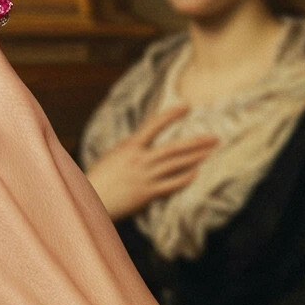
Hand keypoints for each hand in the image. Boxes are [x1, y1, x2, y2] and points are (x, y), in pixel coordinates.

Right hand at [86, 105, 217, 220]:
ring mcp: (145, 176)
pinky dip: (186, 178)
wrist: (90, 198)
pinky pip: (172, 184)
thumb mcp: (113, 155)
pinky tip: (197, 173)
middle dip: (196, 142)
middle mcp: (140, 159)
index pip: (154, 125)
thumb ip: (131, 149)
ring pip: (177, 165)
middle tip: (214, 137)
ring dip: (196, 158)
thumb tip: (145, 142)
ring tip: (211, 152)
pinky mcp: (148, 193)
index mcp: (129, 146)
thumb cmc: (99, 176)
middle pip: (174, 148)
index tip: (186, 107)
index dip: (171, 114)